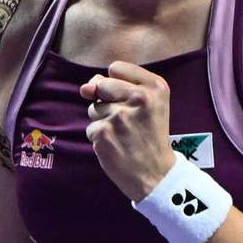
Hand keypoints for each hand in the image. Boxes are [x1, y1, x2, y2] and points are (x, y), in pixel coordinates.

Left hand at [79, 61, 176, 202]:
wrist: (157, 174)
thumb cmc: (150, 135)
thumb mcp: (149, 104)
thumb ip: (117, 85)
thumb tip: (85, 88)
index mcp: (155, 86)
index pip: (115, 68)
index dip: (116, 84)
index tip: (130, 100)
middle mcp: (139, 97)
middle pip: (101, 85)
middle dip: (107, 101)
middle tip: (128, 121)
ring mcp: (120, 116)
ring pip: (93, 107)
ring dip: (102, 120)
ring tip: (124, 134)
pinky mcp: (104, 133)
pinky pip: (91, 128)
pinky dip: (100, 138)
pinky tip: (116, 146)